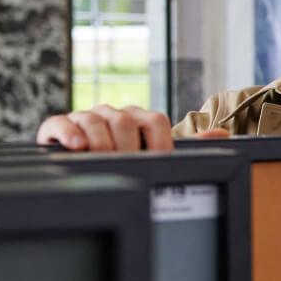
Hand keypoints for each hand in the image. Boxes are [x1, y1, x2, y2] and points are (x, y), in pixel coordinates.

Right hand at [35, 105, 230, 150]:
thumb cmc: (122, 156)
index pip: (155, 121)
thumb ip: (185, 145)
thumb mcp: (152, 152)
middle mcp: (113, 113)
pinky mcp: (58, 126)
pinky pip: (61, 123)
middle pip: (125, 121)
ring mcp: (85, 118)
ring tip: (103, 162)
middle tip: (127, 166)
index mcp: (138, 117)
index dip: (159, 143)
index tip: (157, 163)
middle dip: (128, 147)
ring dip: (101, 143)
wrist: (80, 159)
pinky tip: (77, 148)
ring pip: (96, 120)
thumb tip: (222, 135)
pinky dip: (69, 134)